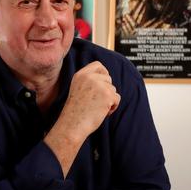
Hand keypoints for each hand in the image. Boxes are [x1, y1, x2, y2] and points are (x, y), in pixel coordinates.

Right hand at [44, 62, 119, 176]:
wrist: (73, 124)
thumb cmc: (75, 111)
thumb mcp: (78, 89)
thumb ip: (89, 81)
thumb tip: (106, 79)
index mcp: (81, 75)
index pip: (98, 65)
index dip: (103, 73)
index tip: (103, 83)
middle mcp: (90, 77)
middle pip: (108, 78)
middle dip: (106, 90)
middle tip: (97, 102)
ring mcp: (99, 85)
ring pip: (113, 89)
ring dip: (109, 100)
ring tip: (97, 108)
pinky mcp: (107, 95)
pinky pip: (117, 98)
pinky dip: (113, 107)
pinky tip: (102, 112)